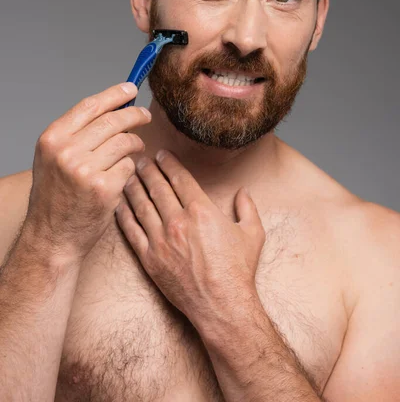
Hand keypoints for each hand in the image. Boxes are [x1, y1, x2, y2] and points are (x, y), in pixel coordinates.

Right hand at [24, 82, 151, 261]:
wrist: (52, 236)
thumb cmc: (56, 197)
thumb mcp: (54, 158)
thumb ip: (78, 133)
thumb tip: (113, 109)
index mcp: (53, 138)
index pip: (90, 106)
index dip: (114, 94)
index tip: (130, 89)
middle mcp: (67, 151)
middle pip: (112, 121)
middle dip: (135, 115)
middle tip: (146, 115)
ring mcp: (85, 169)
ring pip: (125, 142)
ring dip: (135, 144)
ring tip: (134, 149)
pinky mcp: (104, 188)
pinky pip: (129, 166)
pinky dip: (130, 169)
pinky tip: (122, 177)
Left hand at [116, 150, 265, 328]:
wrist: (222, 306)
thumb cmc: (238, 270)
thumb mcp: (252, 234)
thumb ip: (248, 208)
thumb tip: (243, 192)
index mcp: (201, 211)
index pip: (180, 178)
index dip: (169, 163)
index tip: (161, 155)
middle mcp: (178, 221)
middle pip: (157, 187)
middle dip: (147, 170)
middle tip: (140, 160)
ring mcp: (161, 240)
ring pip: (141, 205)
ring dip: (133, 187)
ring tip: (128, 177)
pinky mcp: (150, 258)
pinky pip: (131, 231)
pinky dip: (124, 215)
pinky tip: (120, 205)